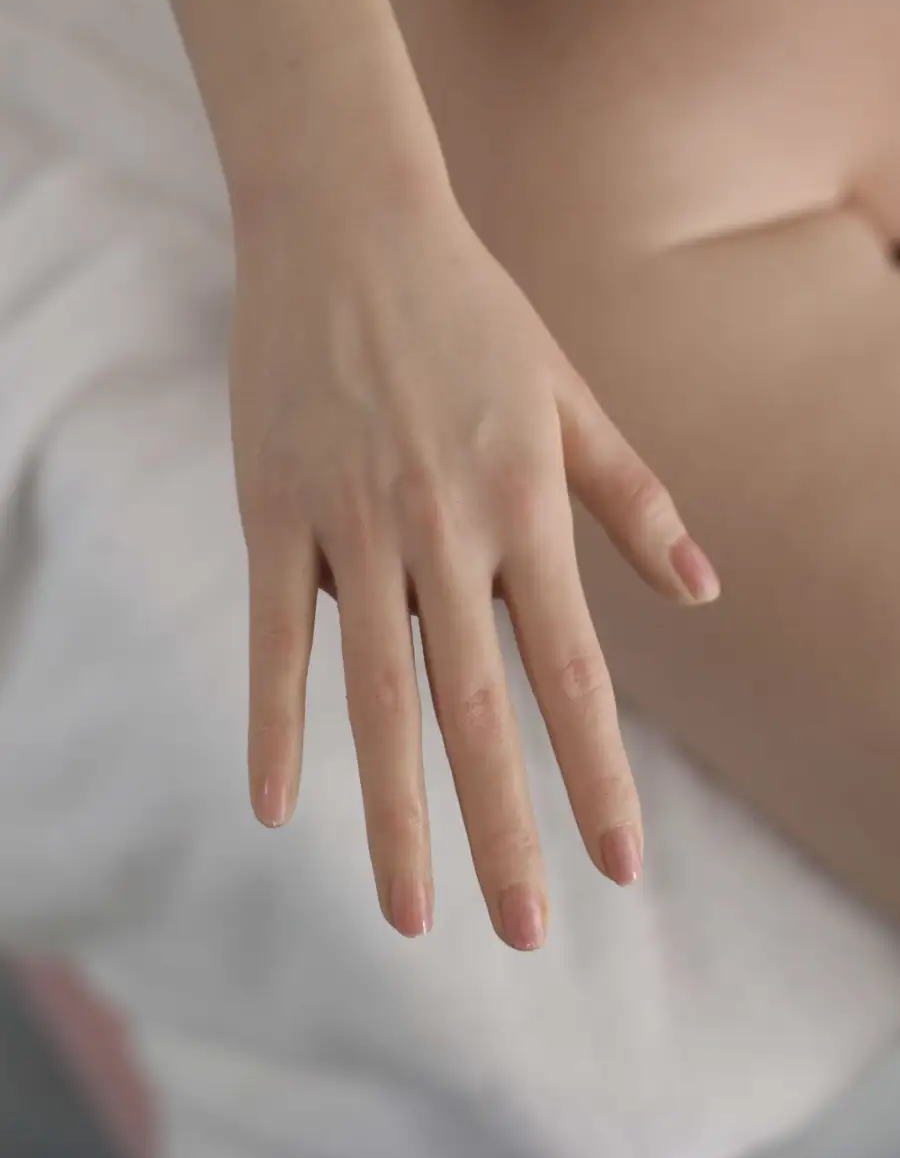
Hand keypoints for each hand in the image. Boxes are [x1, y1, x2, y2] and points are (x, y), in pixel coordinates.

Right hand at [228, 179, 719, 950]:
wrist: (348, 225)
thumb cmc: (472, 312)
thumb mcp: (568, 397)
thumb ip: (634, 499)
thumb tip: (705, 593)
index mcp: (523, 504)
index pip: (573, 671)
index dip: (597, 775)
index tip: (619, 869)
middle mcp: (442, 529)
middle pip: (475, 707)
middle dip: (503, 827)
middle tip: (523, 932)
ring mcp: (350, 524)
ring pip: (376, 692)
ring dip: (395, 810)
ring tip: (413, 911)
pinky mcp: (273, 510)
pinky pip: (272, 637)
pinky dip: (274, 724)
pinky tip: (276, 811)